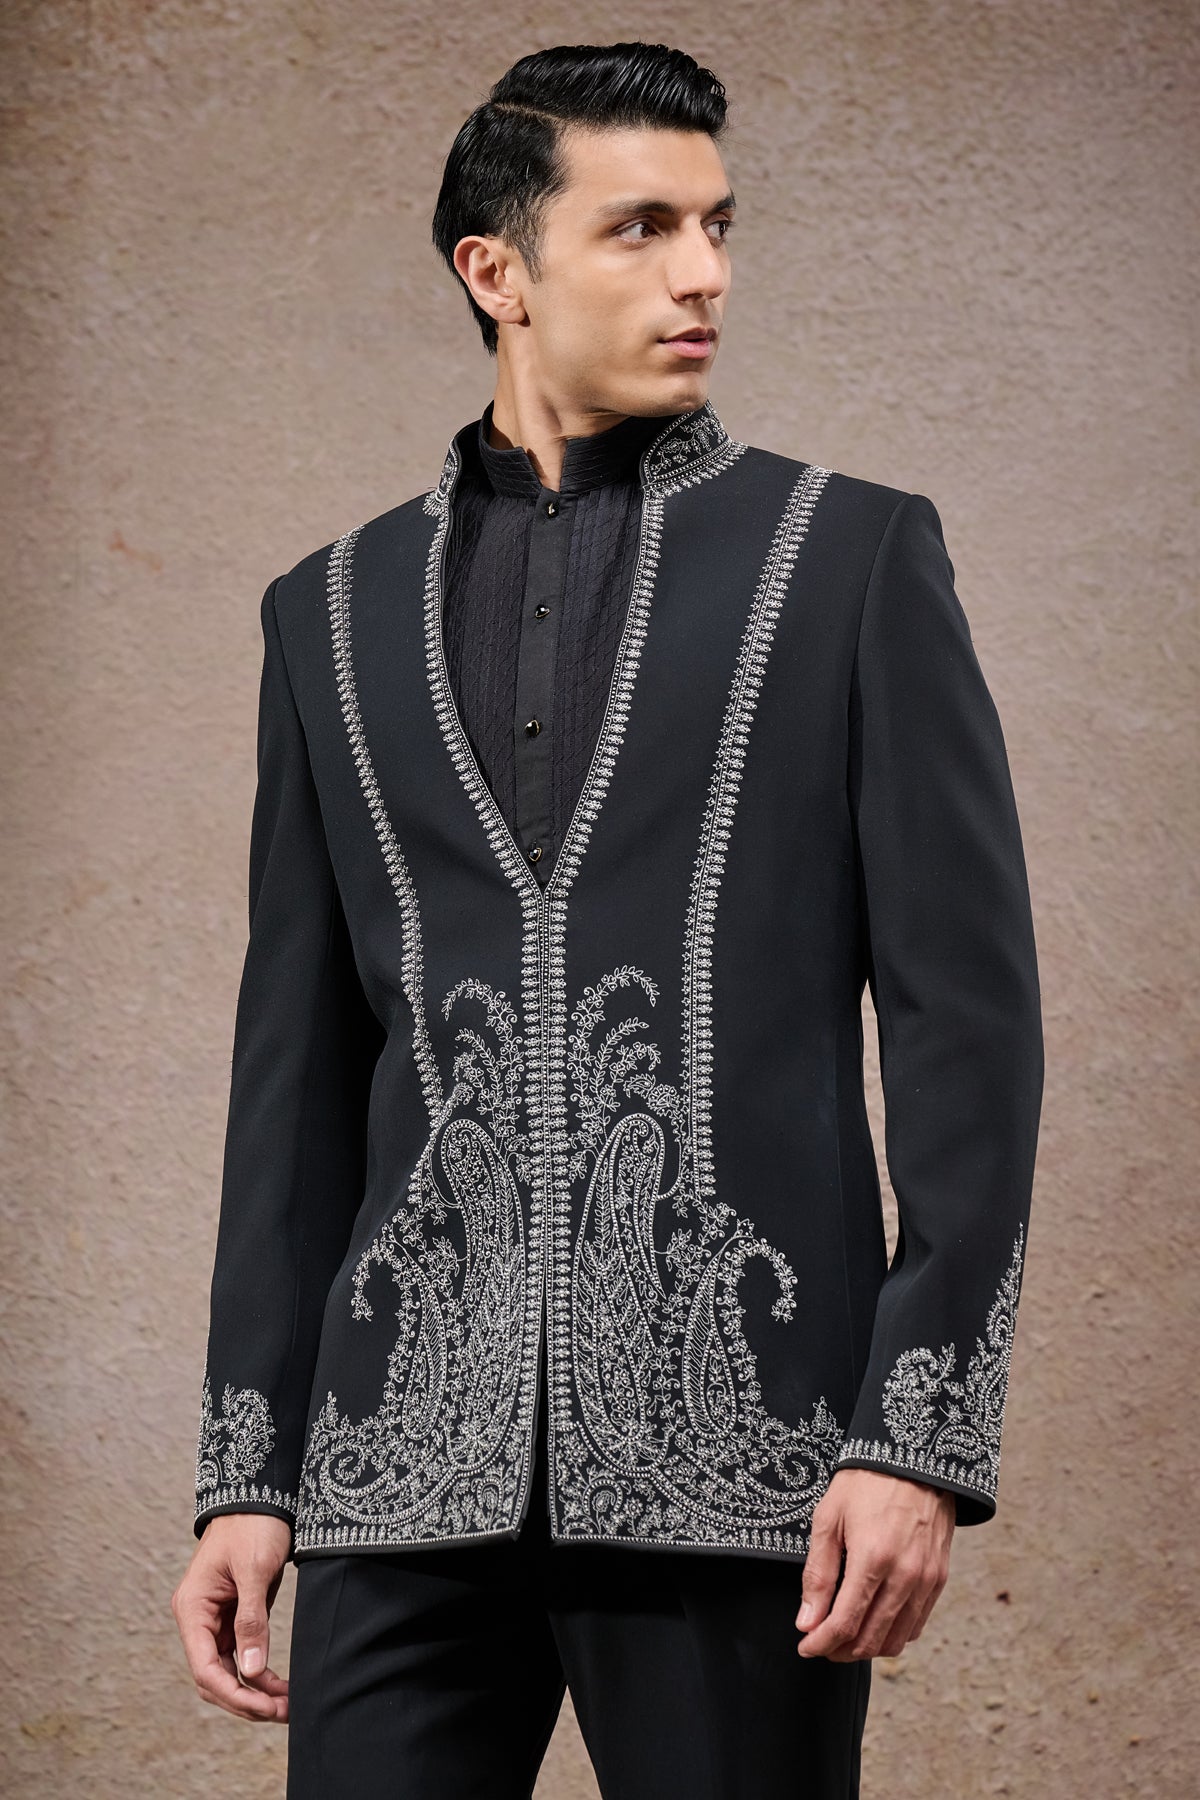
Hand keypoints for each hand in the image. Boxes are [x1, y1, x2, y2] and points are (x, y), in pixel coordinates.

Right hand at [172, 1514, 293, 1719]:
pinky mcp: (233, 1616)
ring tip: (287, 1705)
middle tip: (283, 1713)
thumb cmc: (253, 1525)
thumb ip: (252, 1620)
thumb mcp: (254, 1570)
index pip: (206, 1668)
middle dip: (245, 1699)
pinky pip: (241, 1655)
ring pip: (228, 1671)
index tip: (266, 1708)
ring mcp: (214, 1619)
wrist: (259, 1495)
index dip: (235, 1694)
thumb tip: (252, 1671)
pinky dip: (259, 1672)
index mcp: (192, 1609)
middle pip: (214, 1677)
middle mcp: (198, 1619)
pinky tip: (279, 1686)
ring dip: (255, 1691)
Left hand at [795, 1468, 954, 1660]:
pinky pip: (917, 1623)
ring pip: (896, 1639)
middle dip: (840, 1650)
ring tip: (844, 1637)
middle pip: (871, 1640)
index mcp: (872, 1559)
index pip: (844, 1624)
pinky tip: (874, 1622)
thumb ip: (818, 1575)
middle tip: (821, 1643)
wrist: (913, 1456)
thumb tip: (806, 1622)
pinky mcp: (939, 1577)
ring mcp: (926, 1579)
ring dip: (867, 1647)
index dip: (820, 1643)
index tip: (805, 1647)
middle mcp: (905, 1576)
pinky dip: (894, 1633)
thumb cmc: (864, 1482)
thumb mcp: (828, 1519)